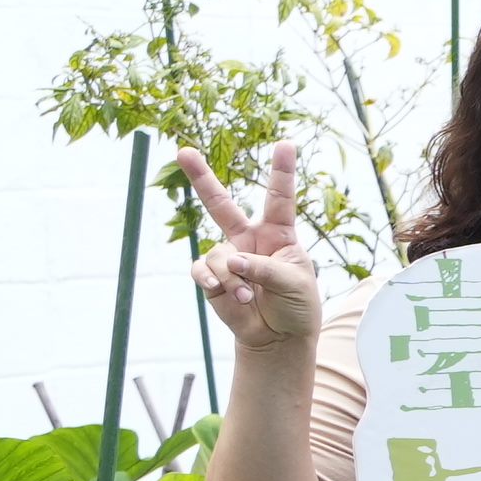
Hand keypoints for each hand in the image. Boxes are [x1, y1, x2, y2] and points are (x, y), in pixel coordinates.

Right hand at [176, 142, 322, 354]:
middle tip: (183, 151)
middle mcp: (249, 239)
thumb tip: (231, 260)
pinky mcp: (211, 276)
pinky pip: (202, 271)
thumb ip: (265, 268)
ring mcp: (227, 256)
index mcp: (278, 234)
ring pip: (218, 256)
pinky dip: (211, 281)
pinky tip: (221, 291)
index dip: (281, 171)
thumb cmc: (297, 306)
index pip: (279, 198)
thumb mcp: (294, 284)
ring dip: (232, 278)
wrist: (279, 337)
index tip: (285, 143)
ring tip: (249, 296)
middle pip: (220, 204)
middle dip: (201, 178)